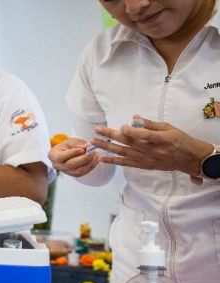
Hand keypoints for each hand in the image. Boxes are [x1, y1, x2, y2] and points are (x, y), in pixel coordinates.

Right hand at [48, 137, 98, 176]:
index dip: (72, 153)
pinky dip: (91, 166)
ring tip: (96, 155)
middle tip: (92, 152)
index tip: (82, 149)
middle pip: (71, 165)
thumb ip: (78, 143)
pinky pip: (84, 172)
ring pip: (79, 170)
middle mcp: (57, 166)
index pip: (61, 157)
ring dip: (89, 163)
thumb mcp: (70, 141)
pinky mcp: (74, 175)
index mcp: (53, 156)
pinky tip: (95, 160)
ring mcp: (66, 172)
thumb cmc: (67, 146)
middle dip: (83, 158)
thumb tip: (87, 146)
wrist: (68, 153)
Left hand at [90, 117, 213, 175]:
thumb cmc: (179, 140)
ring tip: (94, 142)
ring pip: (124, 153)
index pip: (145, 136)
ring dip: (107, 147)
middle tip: (97, 130)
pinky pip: (126, 163)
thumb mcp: (169, 128)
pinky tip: (101, 158)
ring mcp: (147, 160)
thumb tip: (134, 117)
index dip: (133, 132)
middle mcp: (153, 151)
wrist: (188, 159)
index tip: (121, 126)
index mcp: (162, 140)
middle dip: (111, 136)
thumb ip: (150, 124)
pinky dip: (113, 161)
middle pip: (129, 143)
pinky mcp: (144, 165)